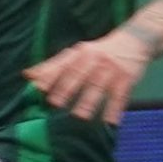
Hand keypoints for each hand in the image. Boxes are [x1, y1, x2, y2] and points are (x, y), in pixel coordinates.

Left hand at [25, 28, 149, 127]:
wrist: (135, 39)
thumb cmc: (99, 51)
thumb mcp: (77, 54)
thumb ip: (53, 65)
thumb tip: (27, 75)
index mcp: (80, 53)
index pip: (62, 64)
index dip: (50, 75)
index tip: (38, 88)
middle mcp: (95, 59)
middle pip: (79, 74)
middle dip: (66, 88)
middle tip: (55, 103)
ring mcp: (111, 69)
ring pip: (98, 86)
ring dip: (89, 102)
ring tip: (80, 116)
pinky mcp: (127, 78)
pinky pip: (120, 95)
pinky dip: (115, 109)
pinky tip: (110, 122)